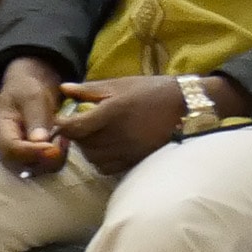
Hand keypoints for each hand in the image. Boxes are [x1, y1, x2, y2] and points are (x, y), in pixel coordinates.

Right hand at [0, 56, 70, 174]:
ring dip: (52, 161)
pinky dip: (56, 159)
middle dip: (44, 160)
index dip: (32, 152)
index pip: (10, 150)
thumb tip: (39, 141)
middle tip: (63, 142)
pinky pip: (43, 166)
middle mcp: (6, 146)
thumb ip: (35, 116)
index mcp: (0, 130)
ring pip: (34, 169)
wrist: (32, 83)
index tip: (53, 147)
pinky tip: (65, 143)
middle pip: (20, 165)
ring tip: (65, 140)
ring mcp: (19, 152)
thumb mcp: (32, 94)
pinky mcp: (33, 155)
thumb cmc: (28, 85)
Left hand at [52, 77, 185, 175]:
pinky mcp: (135, 161)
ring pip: (92, 158)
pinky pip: (106, 167)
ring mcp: (128, 150)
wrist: (188, 108)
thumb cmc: (153, 91)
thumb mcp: (122, 84)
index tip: (63, 119)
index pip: (75, 127)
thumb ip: (90, 89)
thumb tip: (63, 89)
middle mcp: (119, 135)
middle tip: (81, 125)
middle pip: (82, 144)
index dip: (63, 125)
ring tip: (95, 136)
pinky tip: (107, 147)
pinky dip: (100, 160)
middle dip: (76, 135)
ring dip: (88, 148)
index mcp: (113, 112)